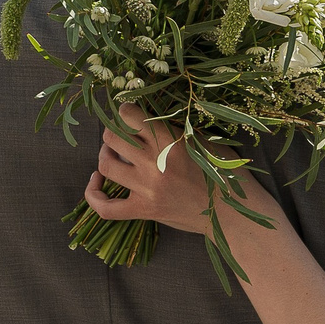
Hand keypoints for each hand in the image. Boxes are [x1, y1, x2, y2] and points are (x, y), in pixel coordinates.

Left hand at [84, 106, 276, 239]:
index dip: (124, 111)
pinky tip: (96, 180)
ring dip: (105, 154)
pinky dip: (93, 193)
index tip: (127, 112)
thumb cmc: (222, 171)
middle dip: (113, 131)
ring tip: (112, 153)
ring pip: (106, 165)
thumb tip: (143, 115)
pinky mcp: (144, 210)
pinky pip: (106, 208)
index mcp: (171, 141)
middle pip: (113, 137)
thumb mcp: (202, 140)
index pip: (129, 116)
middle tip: (121, 133)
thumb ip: (173, 128)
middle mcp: (156, 164)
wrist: (231, 212)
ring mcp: (148, 189)